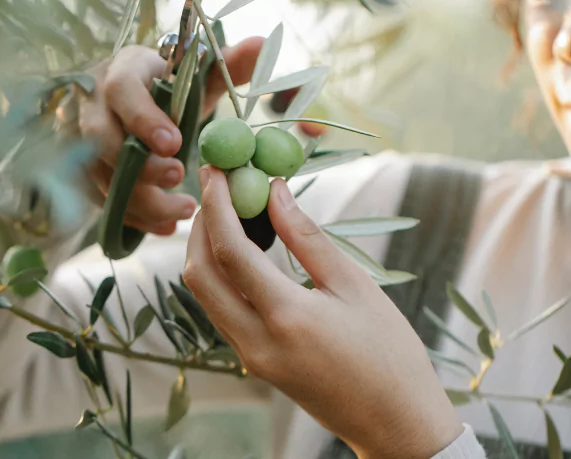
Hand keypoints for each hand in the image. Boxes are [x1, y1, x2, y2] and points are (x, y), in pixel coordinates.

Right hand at [76, 38, 263, 236]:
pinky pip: (102, 200)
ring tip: (183, 210)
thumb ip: (229, 63)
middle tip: (178, 177)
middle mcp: (93, 104)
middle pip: (101, 139)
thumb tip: (263, 43)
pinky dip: (134, 217)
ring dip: (140, 200)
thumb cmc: (169, 86)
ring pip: (99, 176)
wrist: (135, 98)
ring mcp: (82, 140)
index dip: (143, 119)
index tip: (175, 144)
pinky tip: (165, 226)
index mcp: (122, 70)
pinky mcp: (85, 170)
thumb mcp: (197, 73)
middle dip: (139, 166)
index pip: (121, 90)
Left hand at [183, 166, 462, 458]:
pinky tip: (240, 249)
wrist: (394, 424)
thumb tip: (275, 192)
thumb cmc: (389, 352)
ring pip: (205, 294)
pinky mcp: (253, 362)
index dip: (217, 206)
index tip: (216, 170)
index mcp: (286, 317)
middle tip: (215, 187)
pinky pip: (220, 310)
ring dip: (206, 249)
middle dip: (200, 225)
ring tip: (226, 209)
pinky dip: (220, 274)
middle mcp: (255, 341)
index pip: (230, 252)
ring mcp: (250, 356)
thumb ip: (307, 238)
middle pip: (200, 274)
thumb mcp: (355, 287)